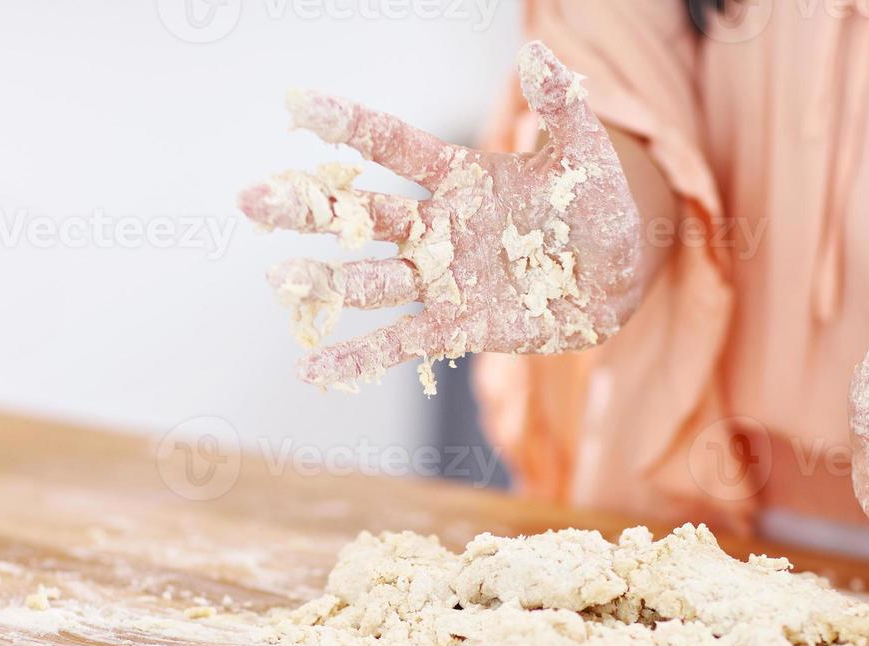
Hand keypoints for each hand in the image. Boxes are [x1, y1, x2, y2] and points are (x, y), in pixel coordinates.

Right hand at [238, 41, 643, 393]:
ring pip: (371, 278)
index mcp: (461, 178)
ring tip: (280, 278)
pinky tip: (311, 369)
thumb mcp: (586, 154)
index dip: (348, 125)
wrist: (617, 278)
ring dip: (326, 280)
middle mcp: (440, 228)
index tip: (295, 102)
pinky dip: (358, 356)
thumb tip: (539, 53)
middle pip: (361, 213)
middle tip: (250, 197)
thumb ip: (561, 107)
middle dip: (308, 206)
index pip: (394, 145)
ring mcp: (444, 279)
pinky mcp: (458, 326)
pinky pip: (400, 341)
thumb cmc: (599, 209)